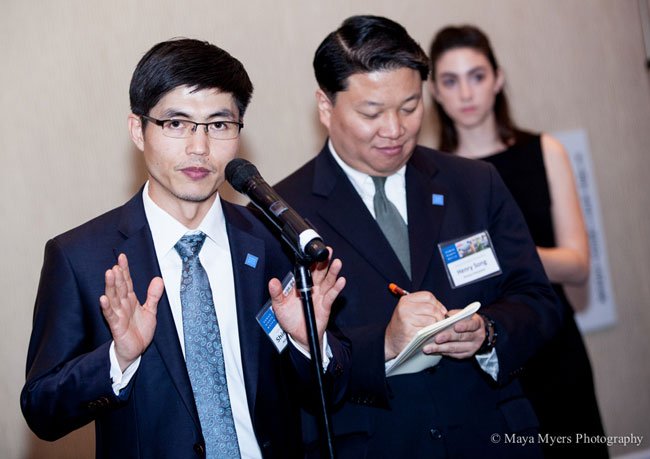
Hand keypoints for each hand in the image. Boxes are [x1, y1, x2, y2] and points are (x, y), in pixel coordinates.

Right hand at [99, 254, 163, 370]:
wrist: (135, 351)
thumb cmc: (139, 331)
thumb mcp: (150, 311)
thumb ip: (153, 295)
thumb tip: (158, 279)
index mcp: (130, 300)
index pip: (126, 282)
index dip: (124, 270)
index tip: (122, 257)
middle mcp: (122, 305)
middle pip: (119, 287)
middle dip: (118, 276)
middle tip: (116, 264)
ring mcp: (118, 315)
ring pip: (113, 298)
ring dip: (110, 286)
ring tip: (109, 274)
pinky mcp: (116, 326)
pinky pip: (110, 315)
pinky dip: (107, 307)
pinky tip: (102, 298)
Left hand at [270, 248, 345, 351]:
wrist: (298, 335)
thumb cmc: (290, 319)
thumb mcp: (279, 306)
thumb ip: (276, 293)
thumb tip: (272, 282)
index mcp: (301, 285)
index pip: (308, 270)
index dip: (312, 261)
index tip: (314, 252)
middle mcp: (313, 288)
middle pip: (320, 272)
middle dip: (325, 262)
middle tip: (329, 252)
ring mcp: (320, 296)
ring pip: (328, 281)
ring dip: (333, 272)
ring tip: (337, 263)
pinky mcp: (326, 305)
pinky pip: (331, 295)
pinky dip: (337, 288)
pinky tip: (341, 281)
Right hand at [384, 291, 447, 359]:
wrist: (390, 339)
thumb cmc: (404, 324)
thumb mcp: (410, 310)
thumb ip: (425, 306)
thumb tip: (444, 311)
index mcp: (406, 300)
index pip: (428, 296)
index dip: (438, 304)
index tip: (440, 311)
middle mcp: (405, 308)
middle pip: (432, 308)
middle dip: (440, 316)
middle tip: (440, 323)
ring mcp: (406, 320)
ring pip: (431, 320)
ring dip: (435, 326)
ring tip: (432, 329)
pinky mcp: (409, 332)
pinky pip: (427, 331)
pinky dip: (430, 334)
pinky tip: (427, 335)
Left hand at [422, 312, 484, 358]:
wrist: (476, 333)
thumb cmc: (466, 321)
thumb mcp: (464, 315)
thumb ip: (455, 315)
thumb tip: (441, 317)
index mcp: (477, 324)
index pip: (472, 325)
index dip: (464, 326)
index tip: (455, 327)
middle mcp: (477, 337)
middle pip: (461, 338)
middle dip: (448, 338)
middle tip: (436, 338)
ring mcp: (472, 347)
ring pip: (455, 348)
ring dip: (441, 348)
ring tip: (429, 348)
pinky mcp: (466, 355)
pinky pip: (453, 354)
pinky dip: (442, 352)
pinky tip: (433, 351)